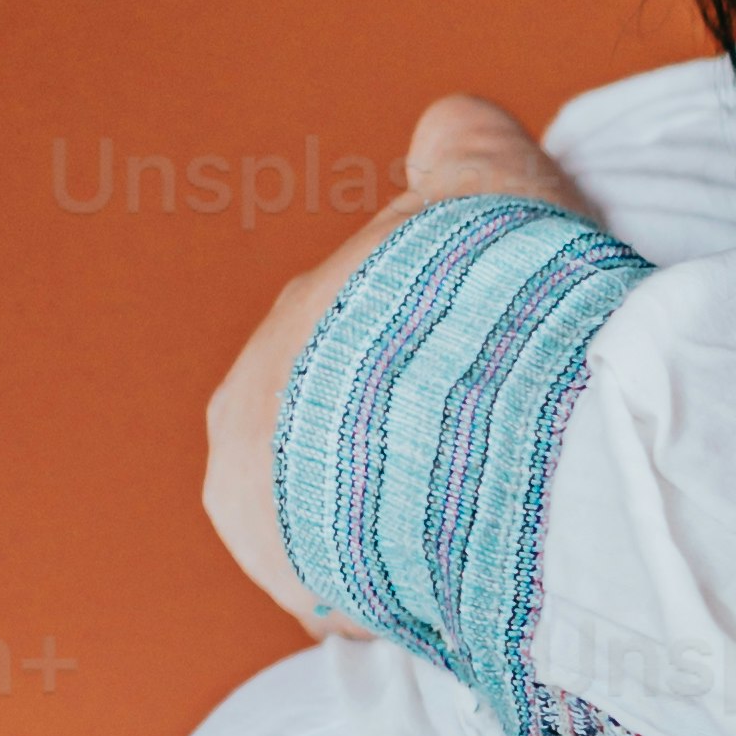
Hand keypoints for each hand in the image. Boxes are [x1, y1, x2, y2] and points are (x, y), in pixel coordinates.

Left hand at [204, 90, 595, 615]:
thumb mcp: (482, 179)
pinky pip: (364, 607)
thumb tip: (449, 128)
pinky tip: (468, 585)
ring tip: (481, 536)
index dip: (414, 378)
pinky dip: (410, 601)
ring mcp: (271, 524)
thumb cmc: (486, 293)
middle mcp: (246, 431)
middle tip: (486, 464)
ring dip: (399, 542)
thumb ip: (459, 145)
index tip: (473, 391)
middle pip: (331, 457)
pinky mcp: (316, 597)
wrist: (489, 404)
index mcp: (278, 336)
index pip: (340, 366)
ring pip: (341, 538)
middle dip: (398, 464)